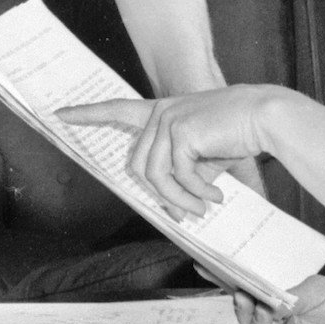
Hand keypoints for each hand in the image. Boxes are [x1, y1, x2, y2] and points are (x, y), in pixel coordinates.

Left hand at [56, 84, 285, 217]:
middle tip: (188, 213)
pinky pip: (177, 175)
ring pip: (155, 175)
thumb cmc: (237, 135)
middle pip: (138, 166)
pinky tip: (214, 195)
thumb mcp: (204, 156)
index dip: (88, 113)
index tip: (61, 113)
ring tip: (204, 206)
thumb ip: (183, 174)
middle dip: (163, 196)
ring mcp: (168, 119)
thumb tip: (173, 209)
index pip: (117, 110)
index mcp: (161, 112)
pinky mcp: (181, 130)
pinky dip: (195, 192)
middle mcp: (160, 113)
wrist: (264, 116)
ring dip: (180, 198)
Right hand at [239, 276, 324, 323]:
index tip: (238, 285)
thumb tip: (271, 300)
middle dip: (244, 312)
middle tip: (246, 297)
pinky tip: (294, 321)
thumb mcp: (318, 289)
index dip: (243, 296)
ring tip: (265, 309)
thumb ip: (293, 294)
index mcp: (279, 310)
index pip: (253, 305)